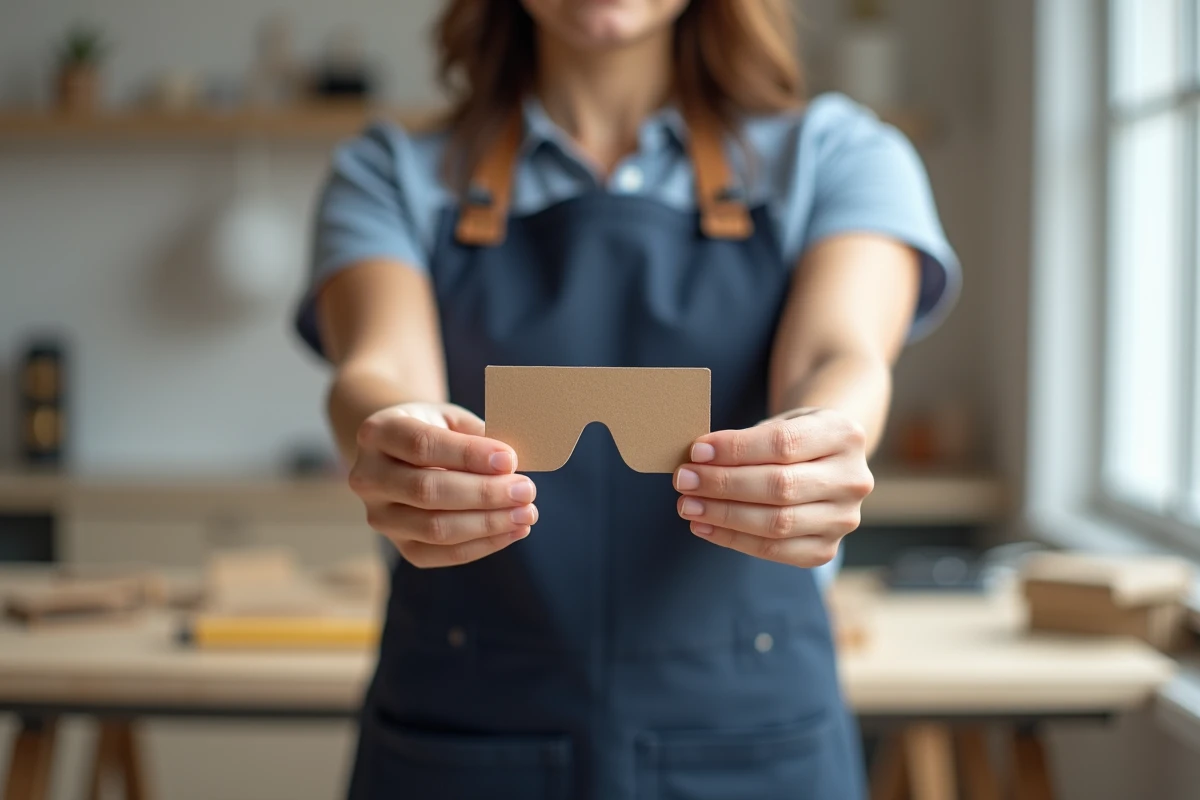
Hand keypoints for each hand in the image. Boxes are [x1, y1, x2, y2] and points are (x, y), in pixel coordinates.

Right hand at [348, 402, 536, 567]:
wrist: (401, 452)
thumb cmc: (435, 429)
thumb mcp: (452, 418)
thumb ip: (479, 436)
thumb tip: (514, 464)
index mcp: (378, 432)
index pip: (422, 446)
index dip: (468, 455)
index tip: (509, 460)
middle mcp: (368, 477)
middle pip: (427, 491)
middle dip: (484, 493)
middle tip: (526, 490)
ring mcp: (379, 516)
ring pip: (434, 528)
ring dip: (488, 524)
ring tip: (526, 513)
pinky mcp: (399, 545)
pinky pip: (441, 555)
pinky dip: (482, 545)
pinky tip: (513, 531)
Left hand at [673, 408, 873, 567]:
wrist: (827, 460)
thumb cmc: (794, 438)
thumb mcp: (780, 422)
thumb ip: (746, 440)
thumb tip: (697, 461)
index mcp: (844, 434)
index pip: (783, 444)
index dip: (736, 449)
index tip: (697, 452)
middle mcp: (852, 479)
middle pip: (780, 486)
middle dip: (723, 484)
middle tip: (684, 481)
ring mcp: (844, 519)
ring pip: (777, 523)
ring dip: (724, 516)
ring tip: (689, 505)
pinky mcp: (827, 549)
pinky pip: (775, 550)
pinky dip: (734, 540)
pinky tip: (705, 527)